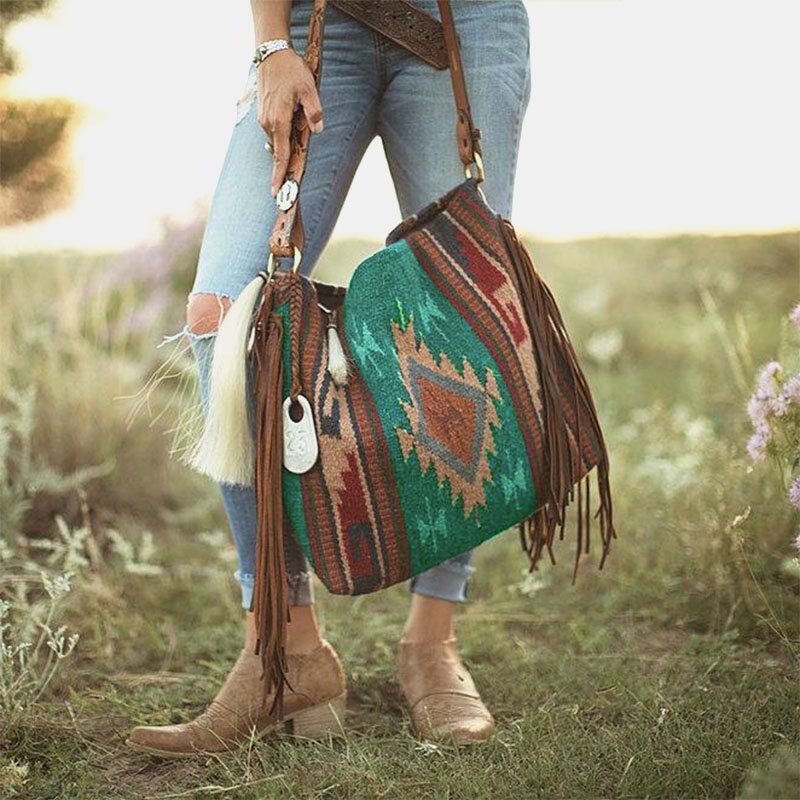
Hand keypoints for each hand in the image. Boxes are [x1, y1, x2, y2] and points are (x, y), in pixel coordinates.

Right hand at [257, 48, 323, 196]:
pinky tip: (291, 120)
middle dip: (283, 165)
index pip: (280, 155)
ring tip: (297, 131)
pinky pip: (274, 130)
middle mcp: (268, 123)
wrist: (271, 52)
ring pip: (278, 140)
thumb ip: (314, 111)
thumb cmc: (291, 70)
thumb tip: (318, 129)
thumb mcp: (309, 88)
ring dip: (286, 143)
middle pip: (279, 151)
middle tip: (289, 180)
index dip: (279, 175)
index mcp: (279, 121)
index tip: (276, 192)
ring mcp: (263, 118)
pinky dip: (282, 134)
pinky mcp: (263, 113)